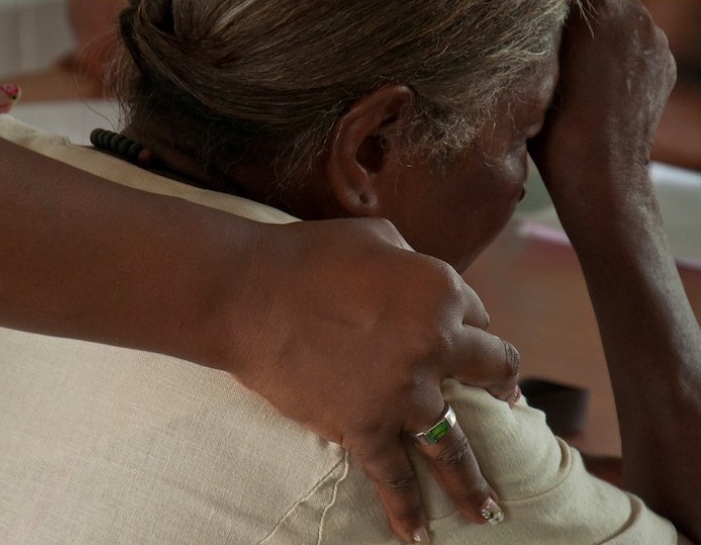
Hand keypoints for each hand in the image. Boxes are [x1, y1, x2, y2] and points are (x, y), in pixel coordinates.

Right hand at [229, 217, 519, 541]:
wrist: (247, 294)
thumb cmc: (306, 256)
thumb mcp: (377, 237)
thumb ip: (414, 264)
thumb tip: (422, 286)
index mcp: (441, 291)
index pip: (478, 317)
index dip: (468, 325)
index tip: (461, 337)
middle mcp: (436, 343)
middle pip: (490, 371)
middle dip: (499, 386)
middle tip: (505, 403)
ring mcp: (403, 393)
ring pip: (455, 445)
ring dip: (474, 480)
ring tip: (490, 509)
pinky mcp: (364, 427)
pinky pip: (394, 477)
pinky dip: (407, 510)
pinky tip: (421, 534)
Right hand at [528, 0, 675, 202]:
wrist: (598, 173)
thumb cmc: (554, 126)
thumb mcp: (534, 69)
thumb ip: (543, 33)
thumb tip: (544, 19)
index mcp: (597, 9)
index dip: (552, 12)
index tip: (540, 31)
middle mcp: (632, 14)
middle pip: (600, 2)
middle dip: (578, 21)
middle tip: (555, 51)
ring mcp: (653, 39)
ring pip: (620, 22)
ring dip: (598, 38)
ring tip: (576, 74)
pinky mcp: (664, 63)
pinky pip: (636, 47)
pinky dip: (618, 60)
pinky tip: (598, 89)